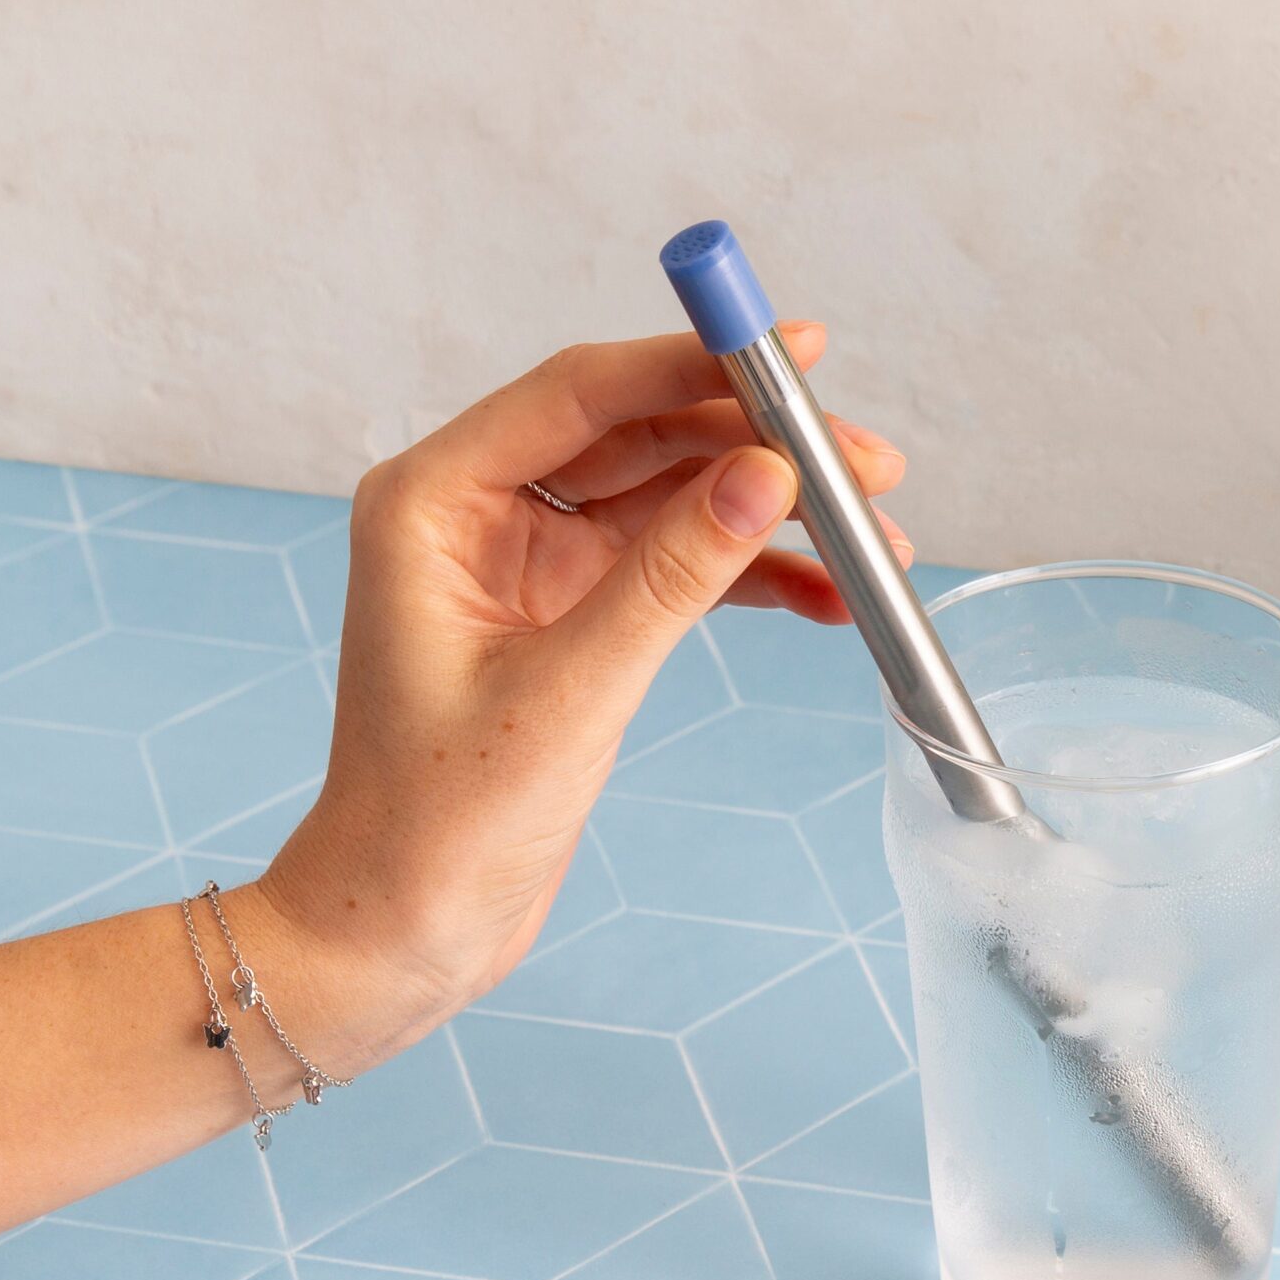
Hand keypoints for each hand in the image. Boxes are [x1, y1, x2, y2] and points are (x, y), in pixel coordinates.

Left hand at [242, 324, 904, 1064]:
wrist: (404, 930)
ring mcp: (528, 565)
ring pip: (668, 499)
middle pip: (638, 435)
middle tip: (864, 460)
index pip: (581, 394)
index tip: (793, 350)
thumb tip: (765, 474)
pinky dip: (749, 578)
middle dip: (755, 443)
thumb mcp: (569, 693)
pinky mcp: (571, 620)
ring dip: (768, 513)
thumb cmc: (438, 822)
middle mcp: (476, 515)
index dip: (692, 363)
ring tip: (875, 534)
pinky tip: (827, 596)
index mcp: (433, 502)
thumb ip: (671, 577)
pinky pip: (674, 570)